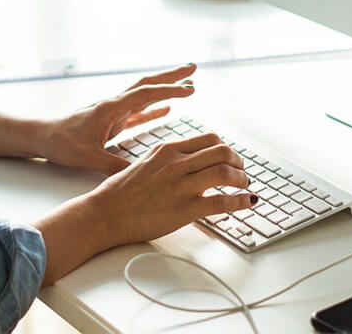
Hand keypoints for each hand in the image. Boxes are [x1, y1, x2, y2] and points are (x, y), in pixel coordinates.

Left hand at [40, 64, 199, 174]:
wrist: (41, 137)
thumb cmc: (61, 143)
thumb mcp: (87, 157)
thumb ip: (113, 165)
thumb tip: (139, 173)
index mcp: (110, 108)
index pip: (145, 94)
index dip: (169, 90)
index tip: (190, 88)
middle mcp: (114, 105)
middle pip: (148, 84)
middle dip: (171, 76)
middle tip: (193, 69)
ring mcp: (113, 111)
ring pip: (144, 95)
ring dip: (165, 89)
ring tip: (187, 85)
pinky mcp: (111, 121)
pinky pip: (138, 112)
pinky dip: (154, 109)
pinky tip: (167, 111)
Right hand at [91, 132, 253, 245]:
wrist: (105, 212)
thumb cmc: (120, 191)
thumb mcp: (146, 163)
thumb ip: (169, 160)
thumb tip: (189, 163)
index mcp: (168, 149)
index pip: (209, 139)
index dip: (226, 148)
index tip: (230, 158)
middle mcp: (177, 163)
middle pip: (223, 151)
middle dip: (238, 162)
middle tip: (242, 172)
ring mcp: (181, 185)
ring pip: (226, 172)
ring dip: (242, 179)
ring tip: (244, 186)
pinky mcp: (185, 208)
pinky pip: (221, 202)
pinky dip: (240, 201)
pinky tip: (246, 202)